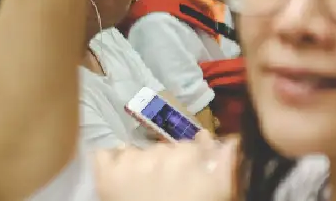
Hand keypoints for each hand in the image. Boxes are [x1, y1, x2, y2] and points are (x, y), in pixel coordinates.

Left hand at [93, 135, 237, 200]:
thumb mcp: (218, 194)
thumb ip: (226, 166)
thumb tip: (230, 142)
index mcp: (190, 158)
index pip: (194, 146)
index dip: (194, 160)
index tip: (192, 176)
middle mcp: (161, 153)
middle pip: (166, 148)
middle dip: (169, 164)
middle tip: (169, 189)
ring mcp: (131, 162)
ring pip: (139, 151)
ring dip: (143, 165)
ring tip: (146, 189)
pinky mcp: (107, 174)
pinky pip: (105, 154)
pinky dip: (111, 162)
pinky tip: (120, 177)